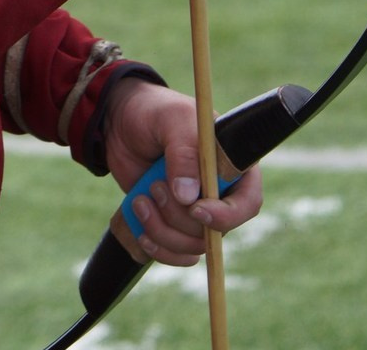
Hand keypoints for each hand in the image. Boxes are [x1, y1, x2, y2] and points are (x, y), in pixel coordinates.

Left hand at [103, 79, 263, 266]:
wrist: (118, 122)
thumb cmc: (154, 112)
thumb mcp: (171, 120)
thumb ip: (183, 152)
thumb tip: (189, 198)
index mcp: (232, 166)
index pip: (248, 203)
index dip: (226, 215)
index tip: (196, 209)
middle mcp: (219, 194)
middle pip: (215, 231)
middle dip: (178, 216)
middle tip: (154, 187)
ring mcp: (196, 211)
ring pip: (192, 246)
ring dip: (161, 230)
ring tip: (140, 200)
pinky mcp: (173, 223)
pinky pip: (176, 254)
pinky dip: (158, 248)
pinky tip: (140, 227)